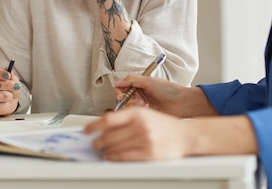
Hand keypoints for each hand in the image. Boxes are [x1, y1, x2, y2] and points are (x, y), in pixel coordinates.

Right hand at [0, 66, 19, 115]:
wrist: (9, 102)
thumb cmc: (9, 89)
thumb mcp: (13, 81)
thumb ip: (12, 78)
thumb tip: (10, 73)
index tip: (8, 75)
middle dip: (4, 84)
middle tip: (13, 86)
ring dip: (6, 95)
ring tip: (10, 96)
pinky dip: (4, 104)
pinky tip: (6, 102)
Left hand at [85, 107, 259, 160]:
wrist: (185, 136)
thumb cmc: (164, 125)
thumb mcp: (145, 114)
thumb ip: (126, 118)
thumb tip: (103, 126)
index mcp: (137, 113)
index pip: (108, 119)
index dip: (93, 126)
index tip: (86, 130)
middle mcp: (140, 126)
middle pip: (109, 136)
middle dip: (98, 142)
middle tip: (94, 144)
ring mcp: (144, 140)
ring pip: (114, 148)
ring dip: (105, 152)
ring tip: (103, 151)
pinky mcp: (148, 154)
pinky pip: (124, 158)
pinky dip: (114, 158)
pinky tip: (112, 157)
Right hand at [114, 75, 213, 117]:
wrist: (181, 103)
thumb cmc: (169, 90)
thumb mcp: (149, 81)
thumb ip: (132, 80)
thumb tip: (118, 81)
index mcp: (139, 85)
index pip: (122, 87)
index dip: (119, 91)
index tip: (120, 95)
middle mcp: (139, 95)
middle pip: (123, 99)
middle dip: (128, 100)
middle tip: (136, 100)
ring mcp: (142, 106)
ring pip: (128, 108)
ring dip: (134, 106)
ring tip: (144, 105)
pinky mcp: (145, 115)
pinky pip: (135, 115)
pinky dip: (139, 112)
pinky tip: (147, 110)